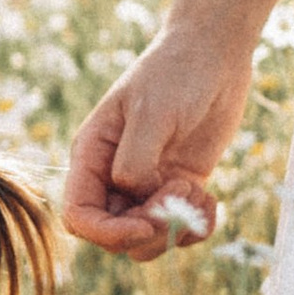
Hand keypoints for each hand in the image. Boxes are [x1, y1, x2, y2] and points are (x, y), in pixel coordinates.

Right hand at [62, 24, 248, 259]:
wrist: (214, 55)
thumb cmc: (175, 74)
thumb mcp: (151, 113)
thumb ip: (136, 162)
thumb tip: (136, 196)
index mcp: (92, 156)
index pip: (79, 215)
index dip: (107, 233)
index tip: (147, 224)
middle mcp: (113, 177)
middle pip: (114, 234)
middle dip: (150, 229)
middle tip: (182, 193)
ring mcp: (147, 185)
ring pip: (147, 239)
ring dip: (175, 229)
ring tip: (199, 193)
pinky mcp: (178, 187)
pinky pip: (179, 228)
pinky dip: (196, 226)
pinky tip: (211, 200)